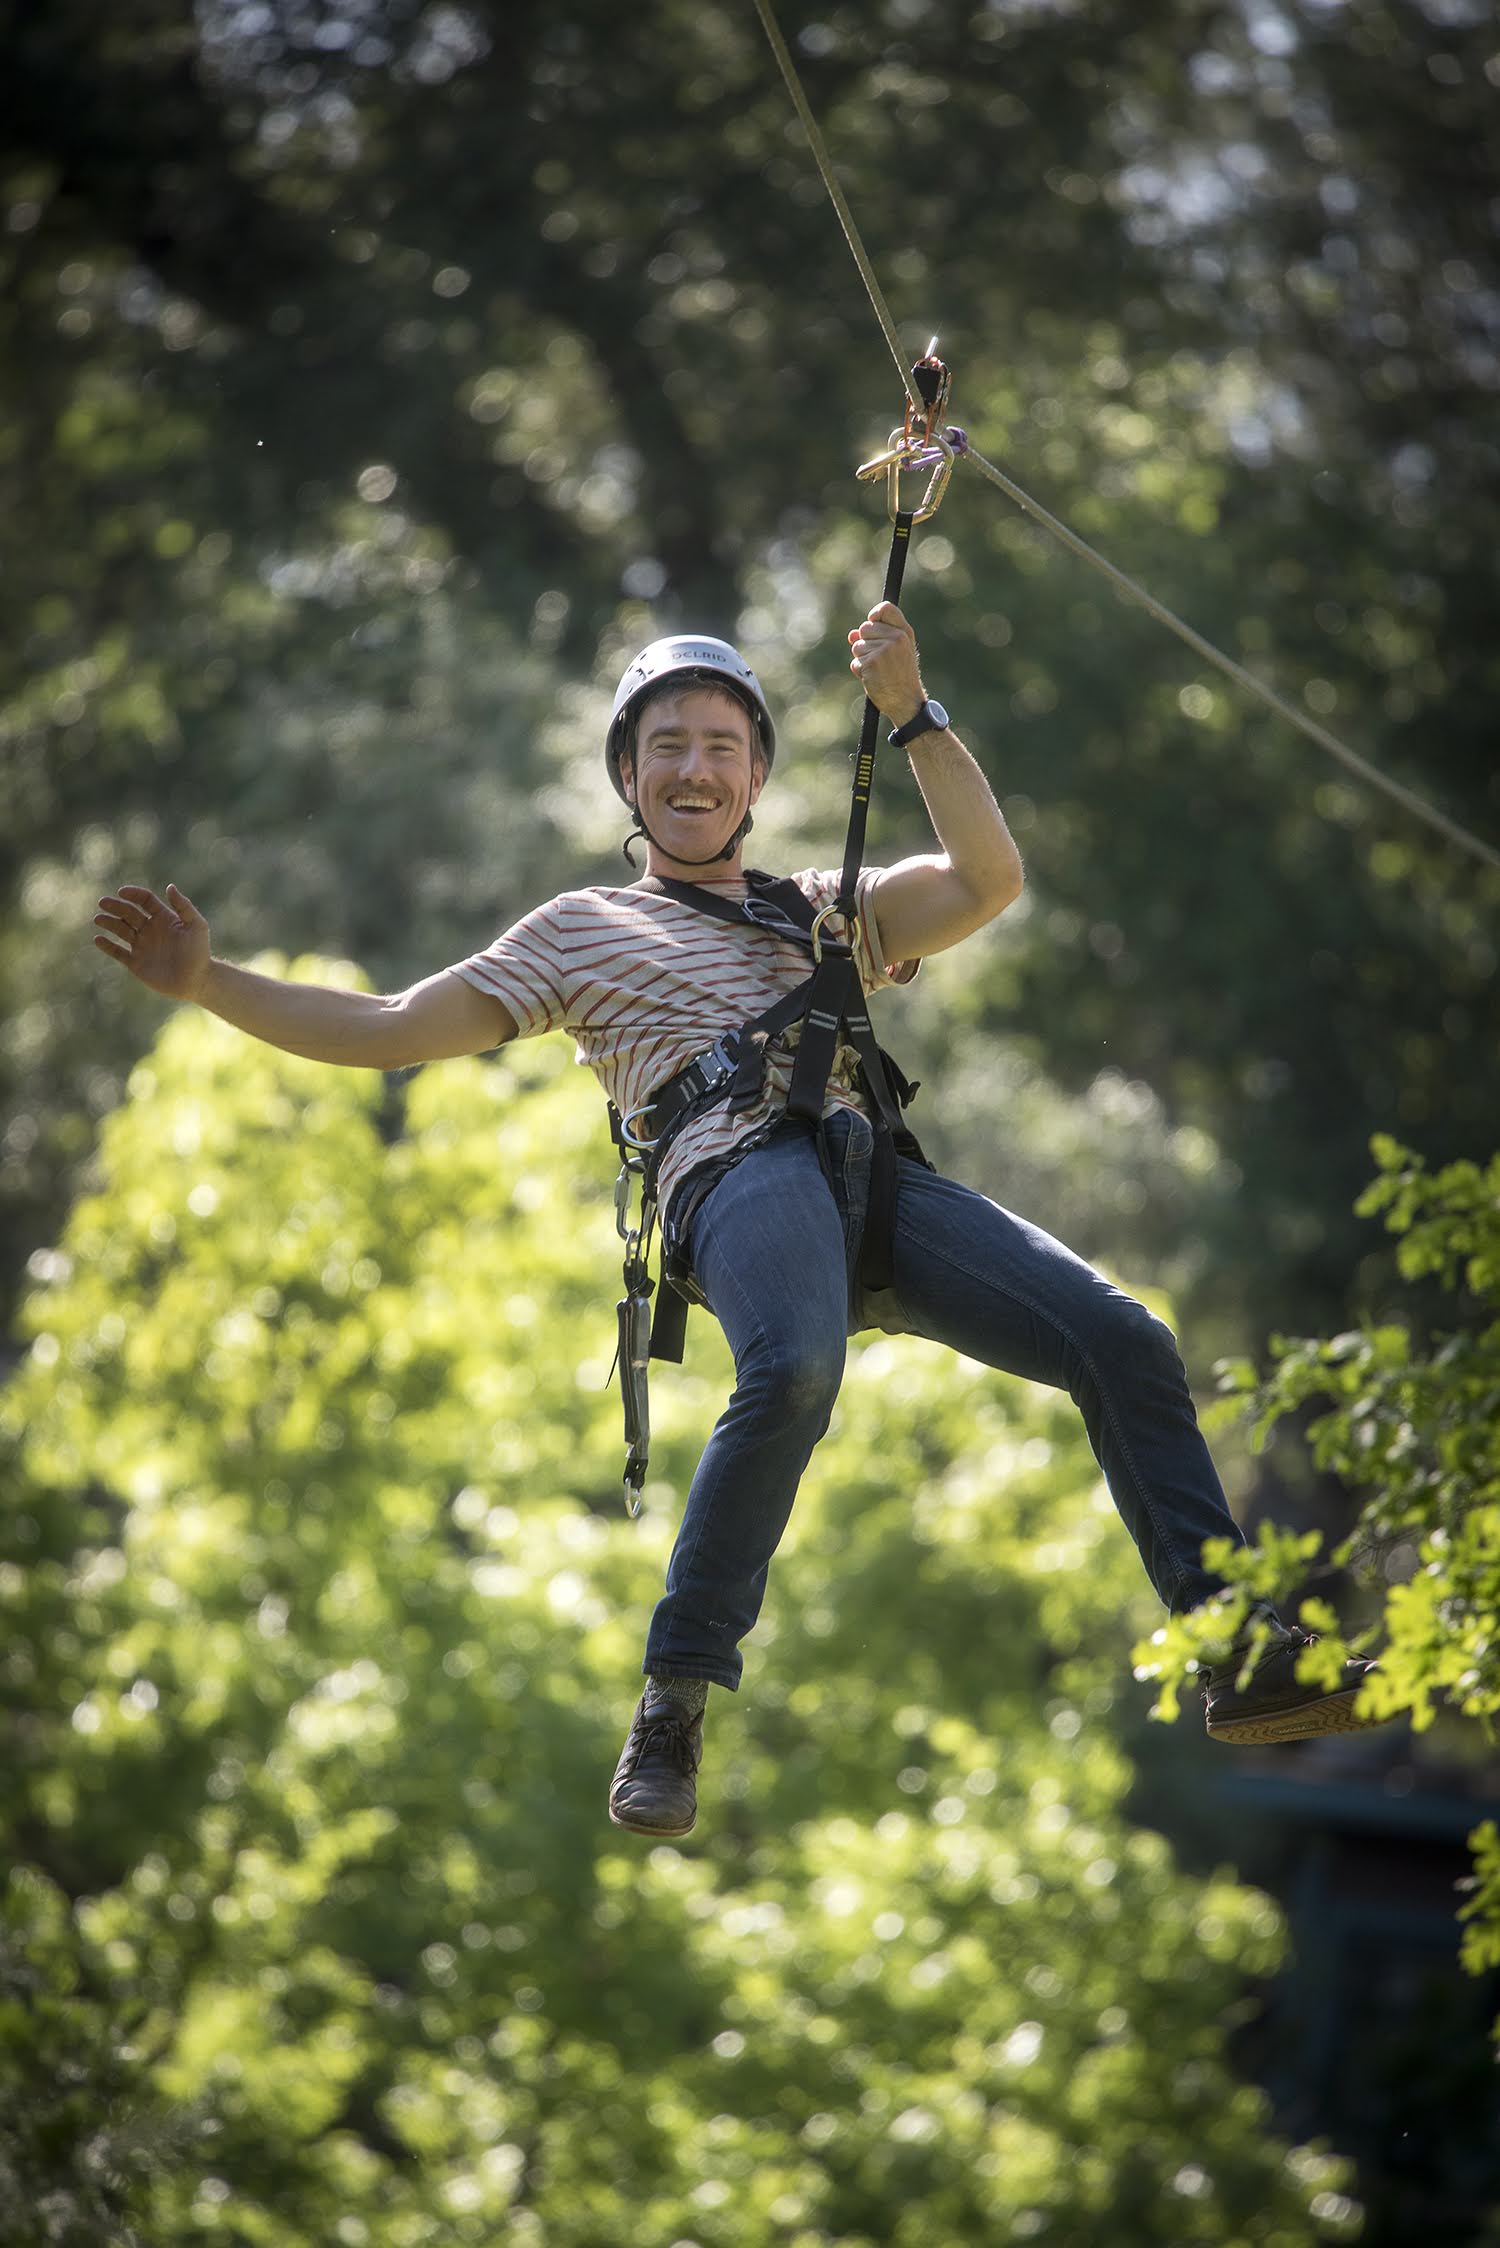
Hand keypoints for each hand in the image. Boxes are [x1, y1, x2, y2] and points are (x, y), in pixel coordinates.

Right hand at [93, 883, 210, 1001]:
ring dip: (109, 923)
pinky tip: (98, 939)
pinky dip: (107, 946)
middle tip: (103, 903)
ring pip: (121, 930)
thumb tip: (169, 886)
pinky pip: (118, 952)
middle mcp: (150, 929)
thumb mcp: (197, 926)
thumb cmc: (200, 952)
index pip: (145, 900)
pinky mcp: (136, 963)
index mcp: (163, 918)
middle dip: (115, 907)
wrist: (197, 981)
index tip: (121, 892)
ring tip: (99, 919)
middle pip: (129, 913)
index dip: (133, 894)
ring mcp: (142, 946)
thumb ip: (184, 906)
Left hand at [847, 600, 923, 724]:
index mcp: (904, 633)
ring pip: (857, 646)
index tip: (872, 621)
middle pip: (865, 628)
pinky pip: (855, 662)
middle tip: (881, 660)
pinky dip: (860, 671)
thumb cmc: (902, 677)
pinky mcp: (872, 663)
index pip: (885, 608)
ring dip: (863, 659)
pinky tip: (874, 678)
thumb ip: (877, 639)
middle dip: (866, 643)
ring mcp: (883, 650)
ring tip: (879, 671)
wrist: (906, 701)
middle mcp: (896, 638)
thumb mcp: (897, 653)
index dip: (874, 614)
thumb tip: (852, 634)